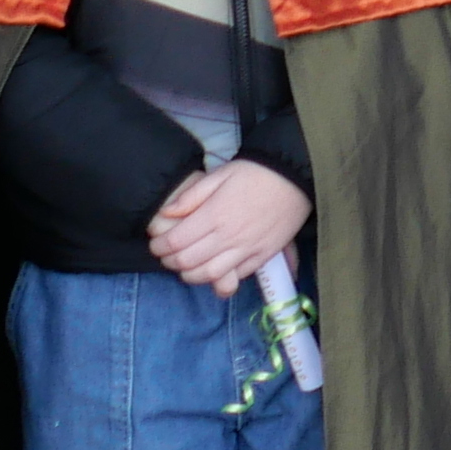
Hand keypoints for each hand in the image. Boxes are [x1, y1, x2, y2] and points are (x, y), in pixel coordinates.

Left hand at [147, 160, 310, 293]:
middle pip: (188, 262)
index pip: (175, 242)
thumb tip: (166, 214)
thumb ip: (191, 196)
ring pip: (210, 275)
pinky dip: (220, 277)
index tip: (156, 243)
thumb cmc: (254, 172)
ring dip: (192, 275)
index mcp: (214, 215)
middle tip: (167, 255)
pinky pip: (237, 275)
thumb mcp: (219, 175)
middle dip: (170, 262)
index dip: (159, 247)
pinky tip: (214, 268)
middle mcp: (229, 236)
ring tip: (186, 267)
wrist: (295, 175)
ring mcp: (247, 248)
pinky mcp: (264, 254)